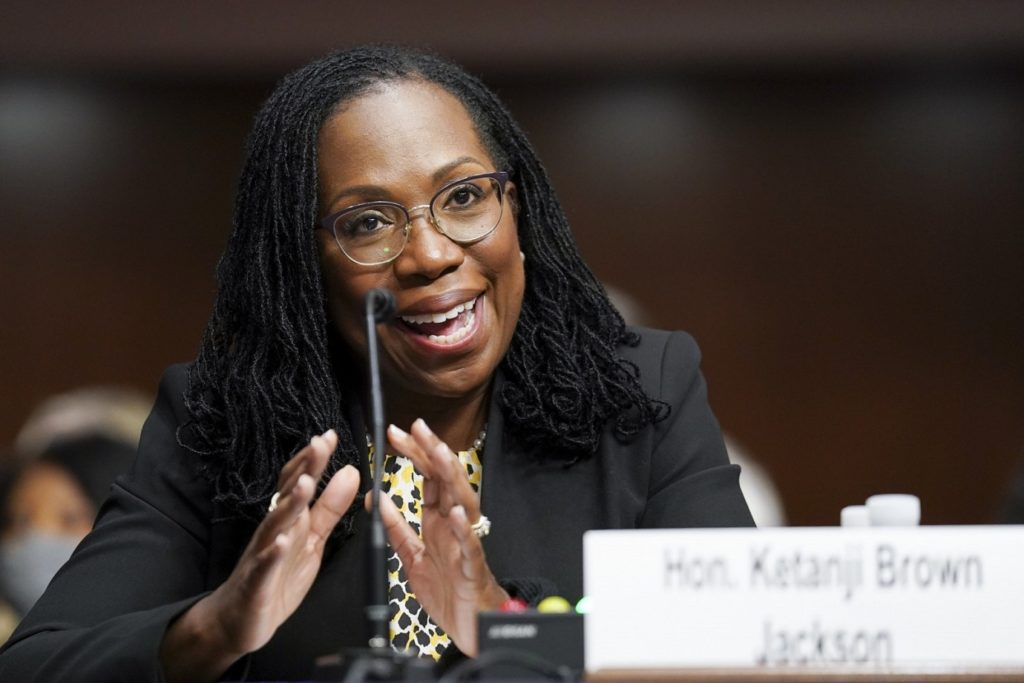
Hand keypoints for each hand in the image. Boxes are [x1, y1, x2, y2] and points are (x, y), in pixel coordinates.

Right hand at [161, 429, 359, 681]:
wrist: (239, 620)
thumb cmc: (278, 575)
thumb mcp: (312, 539)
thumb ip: (330, 507)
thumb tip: (350, 471)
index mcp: (289, 519)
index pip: (299, 482)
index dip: (314, 460)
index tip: (329, 435)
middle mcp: (274, 530)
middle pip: (288, 495)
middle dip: (303, 470)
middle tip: (319, 444)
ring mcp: (263, 554)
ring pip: (275, 525)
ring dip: (289, 504)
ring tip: (304, 483)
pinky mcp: (256, 582)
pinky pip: (264, 566)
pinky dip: (273, 553)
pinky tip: (281, 542)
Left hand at [376, 419, 507, 656]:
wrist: (471, 628)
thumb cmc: (448, 590)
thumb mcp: (412, 557)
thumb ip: (396, 529)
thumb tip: (377, 499)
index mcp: (438, 521)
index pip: (428, 478)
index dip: (415, 454)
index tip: (397, 434)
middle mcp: (454, 526)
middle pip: (445, 481)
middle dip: (431, 452)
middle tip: (416, 427)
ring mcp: (465, 543)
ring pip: (463, 503)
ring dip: (451, 478)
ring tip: (438, 455)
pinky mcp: (472, 567)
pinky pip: (470, 545)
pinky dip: (463, 528)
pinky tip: (456, 513)